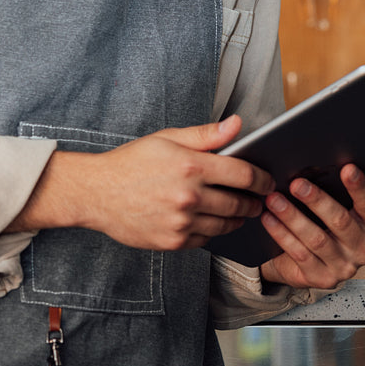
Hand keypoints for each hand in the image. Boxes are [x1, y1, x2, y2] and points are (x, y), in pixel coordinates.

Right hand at [12, 115, 274, 250]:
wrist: (97, 193)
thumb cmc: (131, 162)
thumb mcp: (167, 138)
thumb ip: (206, 135)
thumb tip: (237, 123)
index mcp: (191, 166)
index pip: (243, 175)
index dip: (261, 179)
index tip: (267, 181)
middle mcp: (189, 197)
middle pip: (238, 204)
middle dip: (254, 202)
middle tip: (259, 200)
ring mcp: (181, 223)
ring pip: (225, 225)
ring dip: (238, 219)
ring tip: (240, 212)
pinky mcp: (172, 242)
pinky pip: (205, 240)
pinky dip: (212, 232)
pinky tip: (211, 222)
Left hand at [257, 164, 364, 288]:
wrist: (305, 263)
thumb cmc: (322, 226)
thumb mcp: (334, 209)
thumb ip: (334, 192)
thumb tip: (312, 166)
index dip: (359, 187)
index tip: (347, 168)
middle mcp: (363, 249)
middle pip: (341, 221)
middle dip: (317, 200)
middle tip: (297, 184)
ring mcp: (344, 267)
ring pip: (316, 238)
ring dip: (292, 216)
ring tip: (274, 199)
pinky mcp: (322, 278)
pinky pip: (300, 253)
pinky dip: (282, 234)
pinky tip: (269, 219)